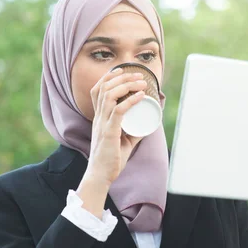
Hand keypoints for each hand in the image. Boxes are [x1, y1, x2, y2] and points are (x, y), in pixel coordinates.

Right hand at [85, 67, 147, 187]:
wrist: (101, 176)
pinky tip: (141, 96)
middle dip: (122, 77)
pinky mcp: (108, 133)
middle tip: (139, 76)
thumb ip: (133, 131)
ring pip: (110, 95)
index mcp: (99, 118)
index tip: (123, 71)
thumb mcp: (124, 141)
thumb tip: (149, 124)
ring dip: (126, 85)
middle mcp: (98, 118)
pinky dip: (130, 101)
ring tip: (141, 82)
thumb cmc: (111, 159)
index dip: (109, 77)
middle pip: (105, 88)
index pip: (98, 90)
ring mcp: (102, 124)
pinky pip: (118, 111)